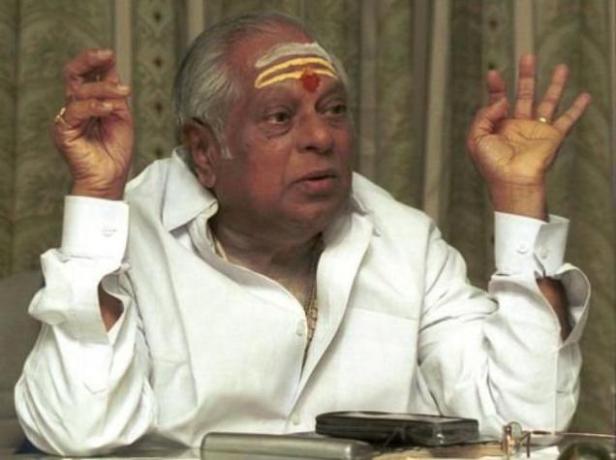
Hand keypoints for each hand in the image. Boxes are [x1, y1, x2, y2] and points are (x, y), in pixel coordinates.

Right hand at [52, 49, 132, 199]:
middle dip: (88, 61)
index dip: (96, 62)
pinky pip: (76, 111)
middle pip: (73, 75)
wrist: (110, 178)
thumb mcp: (122, 117)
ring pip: (79, 91)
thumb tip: (112, 69)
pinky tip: (110, 108)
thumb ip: (116, 95)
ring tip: (123, 92)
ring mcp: (68, 118)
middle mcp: (75, 107)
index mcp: (88, 103)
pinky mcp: (63, 130)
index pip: (87, 75)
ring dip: (104, 88)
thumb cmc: (115, 152)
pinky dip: (95, 106)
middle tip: (106, 55)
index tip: (110, 54)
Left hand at [466, 54, 590, 218]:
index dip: (496, 87)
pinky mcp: (553, 136)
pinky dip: (578, 108)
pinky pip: (568, 119)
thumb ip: (484, 115)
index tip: (494, 74)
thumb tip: (502, 100)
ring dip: (555, 84)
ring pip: (548, 101)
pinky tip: (585, 96)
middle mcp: (518, 126)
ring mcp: (537, 130)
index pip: (498, 101)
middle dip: (526, 76)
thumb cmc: (492, 165)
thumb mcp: (476, 139)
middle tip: (527, 56)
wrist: (513, 182)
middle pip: (524, 94)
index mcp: (499, 127)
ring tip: (562, 67)